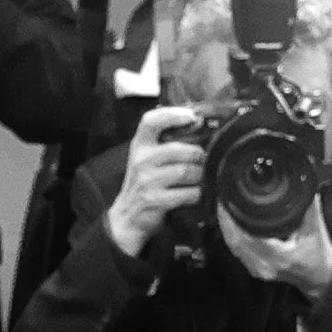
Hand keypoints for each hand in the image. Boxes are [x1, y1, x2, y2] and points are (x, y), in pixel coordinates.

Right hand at [105, 106, 207, 258]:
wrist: (127, 216)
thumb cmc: (144, 183)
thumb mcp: (147, 158)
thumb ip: (164, 143)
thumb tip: (196, 127)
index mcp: (139, 144)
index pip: (151, 121)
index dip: (172, 115)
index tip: (192, 115)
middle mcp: (141, 159)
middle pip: (180, 150)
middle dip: (199, 156)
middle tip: (204, 161)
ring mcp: (147, 180)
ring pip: (187, 172)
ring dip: (200, 176)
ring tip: (201, 179)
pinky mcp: (155, 200)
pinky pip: (187, 193)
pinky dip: (196, 194)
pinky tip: (194, 194)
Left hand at [216, 195, 331, 302]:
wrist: (321, 278)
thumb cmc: (319, 256)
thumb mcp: (315, 230)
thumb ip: (309, 206)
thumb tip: (303, 184)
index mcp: (278, 257)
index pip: (246, 236)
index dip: (234, 218)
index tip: (229, 200)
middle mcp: (265, 266)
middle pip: (235, 241)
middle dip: (226, 219)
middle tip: (223, 199)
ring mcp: (259, 270)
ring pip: (234, 246)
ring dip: (227, 228)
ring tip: (224, 208)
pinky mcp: (256, 270)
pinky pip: (238, 251)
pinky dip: (232, 236)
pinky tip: (230, 224)